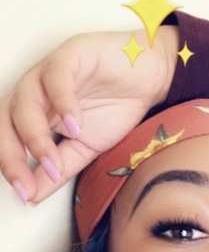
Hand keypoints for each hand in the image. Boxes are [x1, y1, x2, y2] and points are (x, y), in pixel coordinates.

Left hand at [0, 26, 179, 202]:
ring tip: (52, 162)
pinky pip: (57, 77)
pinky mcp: (71, 54)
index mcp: (35, 114)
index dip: (12, 167)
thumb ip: (60, 170)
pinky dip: (62, 102)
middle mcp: (36, 92)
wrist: (151, 77)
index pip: (9, 139)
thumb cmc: (118, 106)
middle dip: (11, 154)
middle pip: (6, 120)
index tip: (25, 194)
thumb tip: (33, 196)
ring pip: (25, 100)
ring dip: (35, 135)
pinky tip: (75, 125)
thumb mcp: (86, 149)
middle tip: (25, 183)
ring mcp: (50, 73)